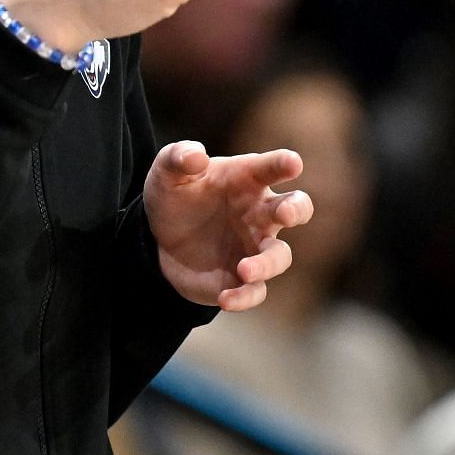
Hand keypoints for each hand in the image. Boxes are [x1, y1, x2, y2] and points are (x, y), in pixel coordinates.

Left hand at [144, 141, 312, 310]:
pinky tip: (226, 299)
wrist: (157, 239)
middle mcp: (259, 212)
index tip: (292, 163)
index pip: (271, 167)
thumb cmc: (175, 196)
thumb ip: (179, 157)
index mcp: (247, 178)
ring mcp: (255, 246)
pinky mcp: (244, 278)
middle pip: (296, 207)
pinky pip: (256, 291)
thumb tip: (196, 155)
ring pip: (279, 256)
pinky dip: (245, 297)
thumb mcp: (166, 172)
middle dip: (296, 209)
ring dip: (267, 264)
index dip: (284, 163)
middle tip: (286, 213)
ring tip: (244, 270)